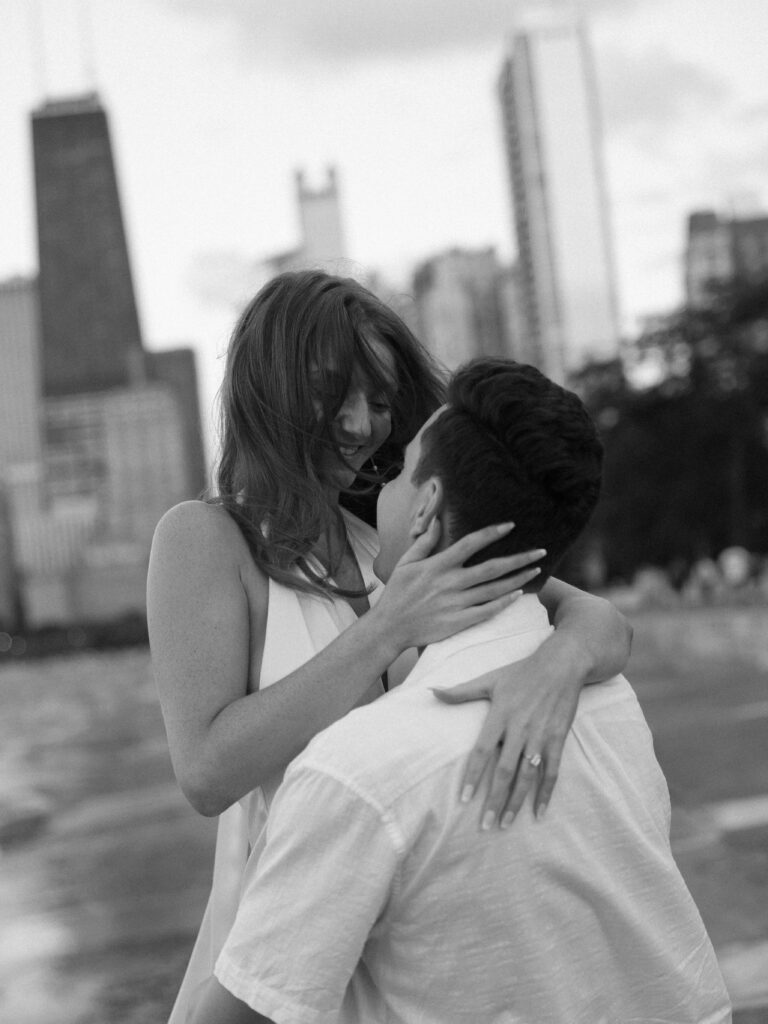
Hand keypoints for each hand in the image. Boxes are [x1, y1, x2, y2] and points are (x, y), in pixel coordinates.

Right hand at [374, 520, 545, 650]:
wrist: (390, 627)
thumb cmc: (397, 593)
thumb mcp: (405, 563)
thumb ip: (424, 543)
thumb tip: (437, 522)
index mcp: (438, 565)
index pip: (471, 544)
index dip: (492, 533)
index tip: (511, 526)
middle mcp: (450, 583)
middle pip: (492, 567)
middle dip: (519, 558)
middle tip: (540, 551)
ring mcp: (456, 603)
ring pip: (495, 589)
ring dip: (518, 579)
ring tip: (536, 570)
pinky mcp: (459, 622)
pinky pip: (487, 611)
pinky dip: (504, 602)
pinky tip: (518, 594)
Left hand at [432, 650, 580, 827]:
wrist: (561, 665)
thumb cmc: (521, 672)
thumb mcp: (490, 679)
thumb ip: (461, 692)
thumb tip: (432, 692)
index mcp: (500, 715)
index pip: (482, 752)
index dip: (473, 776)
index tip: (464, 799)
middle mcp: (520, 728)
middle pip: (505, 770)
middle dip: (494, 800)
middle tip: (485, 825)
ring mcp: (540, 736)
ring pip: (527, 775)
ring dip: (517, 802)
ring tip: (505, 823)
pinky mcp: (558, 739)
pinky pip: (552, 771)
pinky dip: (546, 793)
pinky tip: (539, 812)